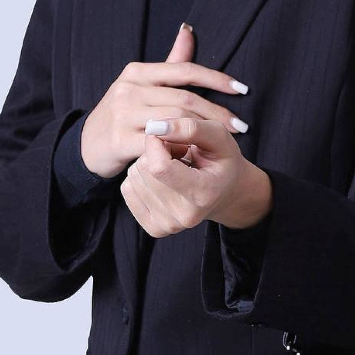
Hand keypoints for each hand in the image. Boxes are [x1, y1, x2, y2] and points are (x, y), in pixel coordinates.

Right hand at [78, 22, 248, 180]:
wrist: (86, 147)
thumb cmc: (122, 114)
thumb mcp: (141, 84)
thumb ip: (169, 62)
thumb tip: (189, 31)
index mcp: (137, 72)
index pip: (185, 70)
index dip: (216, 79)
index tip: (242, 89)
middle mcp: (129, 89)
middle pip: (184, 99)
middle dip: (217, 112)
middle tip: (241, 126)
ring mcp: (122, 114)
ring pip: (175, 121)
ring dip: (204, 132)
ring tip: (225, 140)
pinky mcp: (119, 140)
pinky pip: (159, 144)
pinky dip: (181, 149)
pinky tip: (197, 155)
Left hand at [121, 111, 272, 238]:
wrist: (226, 193)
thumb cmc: (222, 161)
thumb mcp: (217, 136)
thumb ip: (189, 127)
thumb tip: (153, 126)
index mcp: (203, 194)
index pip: (158, 167)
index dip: (155, 142)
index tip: (167, 133)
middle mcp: (184, 216)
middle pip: (144, 170)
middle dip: (156, 152)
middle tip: (179, 153)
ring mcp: (168, 226)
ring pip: (134, 176)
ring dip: (149, 163)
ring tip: (174, 166)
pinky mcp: (154, 228)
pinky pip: (128, 188)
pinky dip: (141, 177)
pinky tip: (163, 179)